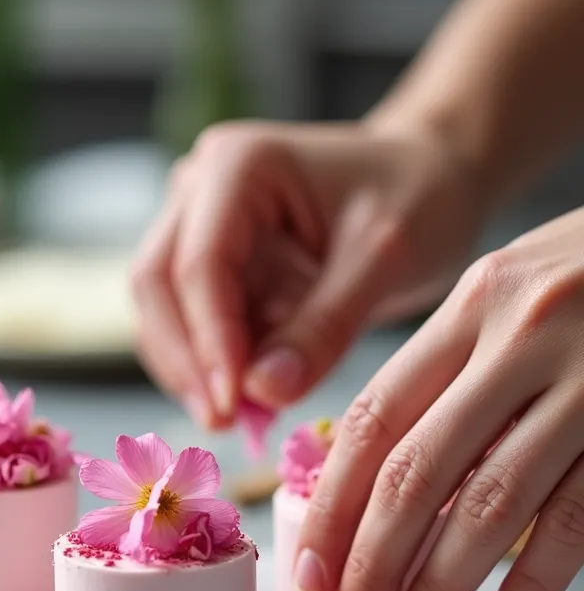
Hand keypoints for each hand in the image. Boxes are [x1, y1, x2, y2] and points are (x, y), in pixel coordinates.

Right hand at [131, 117, 486, 425]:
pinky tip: (249, 403)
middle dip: (186, 360)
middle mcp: (201, 187)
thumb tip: (262, 391)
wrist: (432, 177)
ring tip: (237, 421)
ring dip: (191, 369)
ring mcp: (199, 224)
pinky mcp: (214, 264)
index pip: (199, 263)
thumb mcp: (385, 259)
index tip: (231, 404)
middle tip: (222, 424)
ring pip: (163, 309)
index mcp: (239, 166)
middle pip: (157, 284)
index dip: (208, 340)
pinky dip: (214, 366)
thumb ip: (326, 325)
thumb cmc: (418, 197)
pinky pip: (194, 323)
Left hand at [297, 207, 583, 590]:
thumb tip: (370, 475)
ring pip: (492, 503)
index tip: (310, 574)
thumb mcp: (513, 291)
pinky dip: (538, 579)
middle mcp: (521, 336)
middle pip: (419, 470)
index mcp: (474, 303)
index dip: (334, 505)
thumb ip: (450, 364)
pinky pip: (577, 514)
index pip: (376, 418)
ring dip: (441, 587)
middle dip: (374, 562)